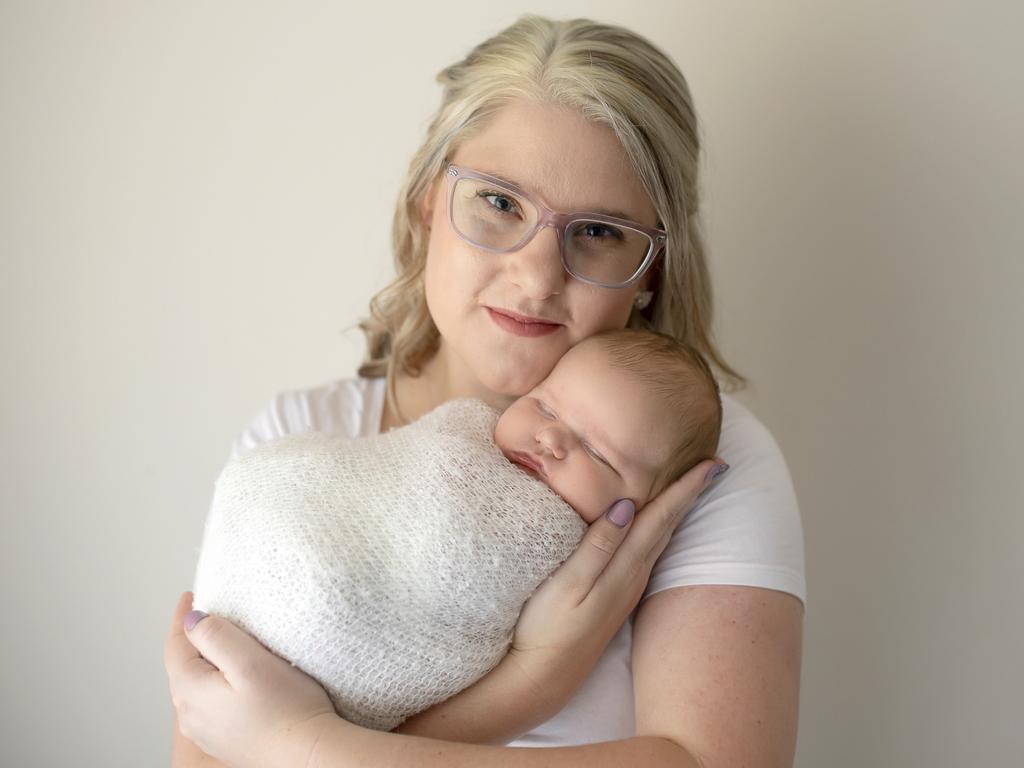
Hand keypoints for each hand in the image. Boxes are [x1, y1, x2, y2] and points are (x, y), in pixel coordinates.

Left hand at [164, 591, 341, 767]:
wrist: (308, 755)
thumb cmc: (286, 709)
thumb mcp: (249, 660)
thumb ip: (216, 636)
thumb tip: (192, 621)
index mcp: (190, 692)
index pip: (175, 645)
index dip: (181, 618)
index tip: (189, 596)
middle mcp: (191, 716)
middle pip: (183, 666)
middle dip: (192, 639)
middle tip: (207, 614)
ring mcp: (207, 731)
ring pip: (196, 685)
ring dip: (205, 661)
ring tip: (223, 643)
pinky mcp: (226, 739)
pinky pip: (211, 702)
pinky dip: (215, 682)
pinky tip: (235, 679)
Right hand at [503, 458, 727, 713]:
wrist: (541, 678)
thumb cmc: (548, 628)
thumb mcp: (569, 583)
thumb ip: (598, 544)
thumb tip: (627, 504)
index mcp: (625, 568)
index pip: (661, 518)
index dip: (686, 488)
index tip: (714, 464)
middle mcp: (633, 577)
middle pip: (667, 527)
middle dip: (689, 495)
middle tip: (712, 467)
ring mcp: (625, 590)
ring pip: (657, 540)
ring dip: (674, 512)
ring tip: (687, 487)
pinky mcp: (614, 597)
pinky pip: (644, 553)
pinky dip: (654, 531)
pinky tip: (649, 527)